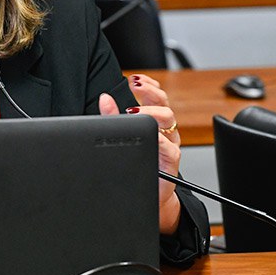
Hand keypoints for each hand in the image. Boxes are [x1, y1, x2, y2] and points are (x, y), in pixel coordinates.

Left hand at [99, 74, 180, 232]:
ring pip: (169, 120)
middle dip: (150, 92)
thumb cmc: (134, 164)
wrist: (147, 195)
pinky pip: (169, 148)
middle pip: (163, 104)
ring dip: (151, 112)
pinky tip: (148, 135)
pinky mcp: (170, 163)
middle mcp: (164, 131)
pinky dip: (158, 139)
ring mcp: (169, 145)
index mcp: (153, 122)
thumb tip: (104, 98)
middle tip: (136, 87)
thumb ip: (113, 117)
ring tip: (134, 110)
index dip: (148, 85)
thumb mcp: (122, 137)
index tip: (135, 78)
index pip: (155, 97)